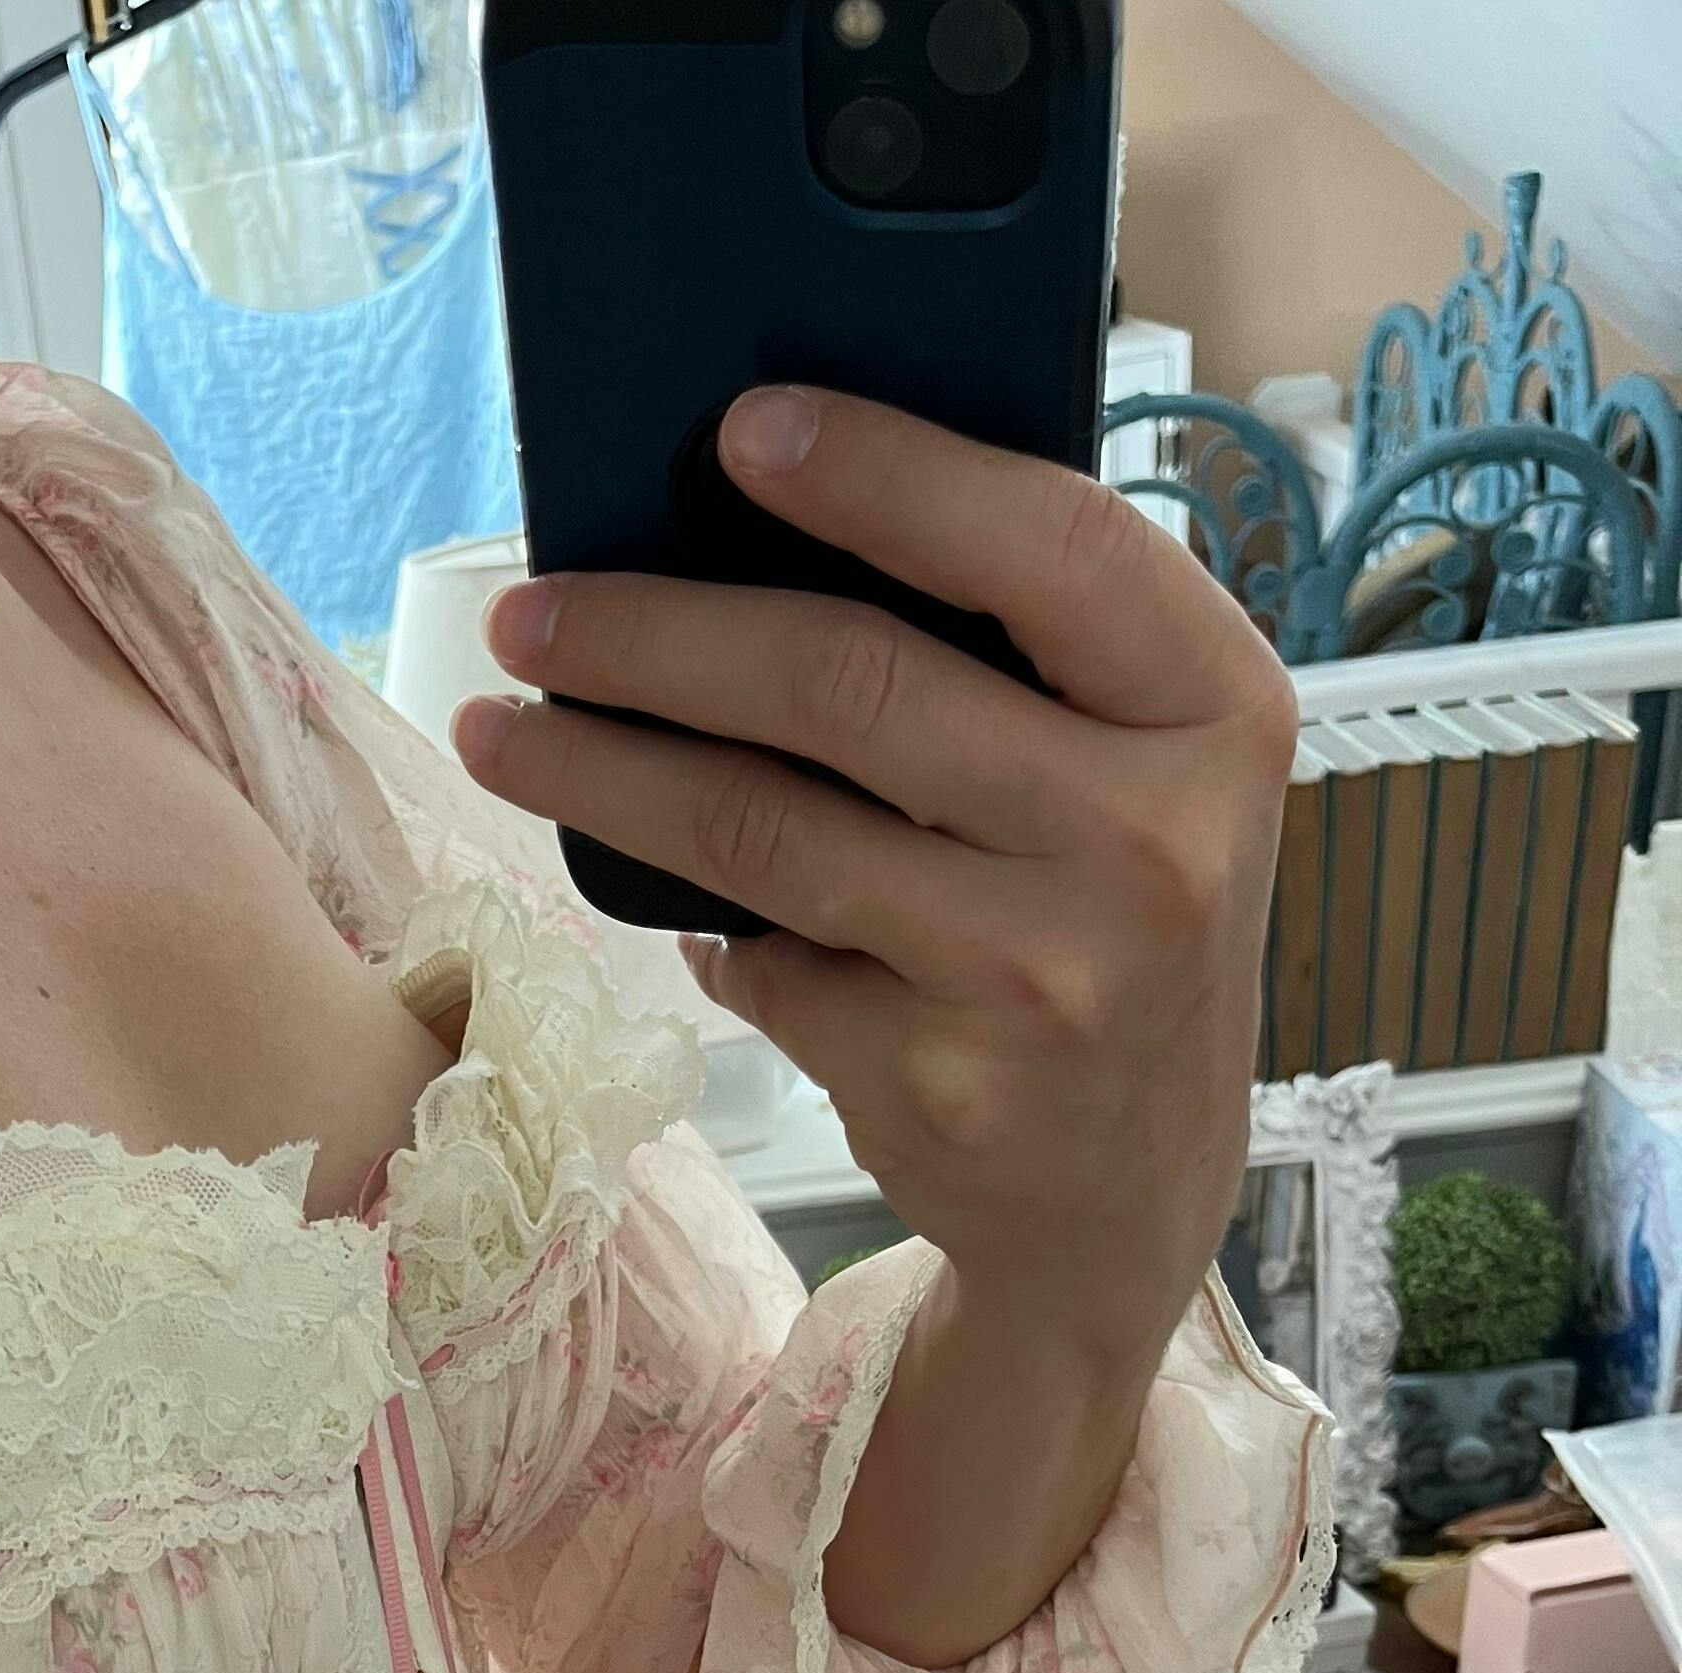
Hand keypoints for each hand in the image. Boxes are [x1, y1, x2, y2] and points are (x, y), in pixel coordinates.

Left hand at [454, 385, 1297, 1379]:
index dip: (887, 475)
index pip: (1049, 547)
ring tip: (502, 732)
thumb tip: (766, 534)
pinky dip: (701, 928)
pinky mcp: (938, 1080)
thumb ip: (1027, 657)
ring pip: (765, 831)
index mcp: (1214, 711)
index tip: (740, 430)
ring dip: (602, 772)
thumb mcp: (1142, 773)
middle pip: (851, 685)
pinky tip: (670, 904)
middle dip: (654, 637)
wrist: (1128, 1198)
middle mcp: (1147, 838)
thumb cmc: (1113, 930)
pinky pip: (762, 964)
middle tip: (527, 615)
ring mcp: (1042, 970)